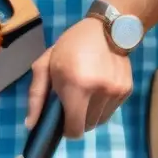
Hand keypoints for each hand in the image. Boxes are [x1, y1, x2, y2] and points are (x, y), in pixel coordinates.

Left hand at [25, 17, 132, 138]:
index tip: (62, 120)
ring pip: (100, 121)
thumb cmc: (70, 47)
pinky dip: (102, 106)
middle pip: (87, 127)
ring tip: (86, 93)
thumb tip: (30, 126)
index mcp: (76, 86)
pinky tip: (99, 87)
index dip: (66, 130)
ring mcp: (116, 91)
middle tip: (73, 102)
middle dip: (78, 120)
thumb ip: (36, 96)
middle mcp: (99, 91)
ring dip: (90, 114)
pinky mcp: (127, 90)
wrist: (107, 27)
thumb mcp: (45, 66)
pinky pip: (111, 110)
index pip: (74, 130)